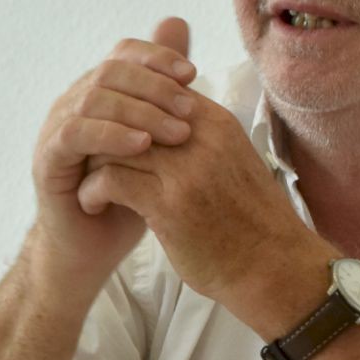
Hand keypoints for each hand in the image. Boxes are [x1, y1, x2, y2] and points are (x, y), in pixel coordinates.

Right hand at [28, 18, 197, 290]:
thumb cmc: (130, 193)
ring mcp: (57, 129)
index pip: (123, 53)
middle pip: (110, 70)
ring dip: (139, 112)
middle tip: (191, 108)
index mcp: (99, 93)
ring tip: (177, 133)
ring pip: (94, 99)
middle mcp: (74, 103)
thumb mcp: (159, 145)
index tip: (192, 74)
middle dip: (155, 86)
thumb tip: (184, 35)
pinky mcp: (48, 160)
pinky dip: (111, 135)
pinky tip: (142, 146)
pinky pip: (75, 134)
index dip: (156, 56)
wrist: (93, 247)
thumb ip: (168, 98)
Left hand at [78, 88, 332, 328]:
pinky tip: (92, 203)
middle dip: (103, 133)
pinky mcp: (169, 205)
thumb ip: (197, 136)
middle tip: (86, 153)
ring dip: (92, 162)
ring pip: (115, 144)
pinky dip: (92, 190)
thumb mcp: (230, 161)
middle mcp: (201, 139)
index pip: (154, 90)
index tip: (106, 132)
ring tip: (88, 179)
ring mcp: (186, 171)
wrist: (273, 268)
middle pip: (130, 112)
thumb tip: (159, 117)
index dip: (122, 110)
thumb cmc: (248, 219)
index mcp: (216, 123)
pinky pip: (111, 179)